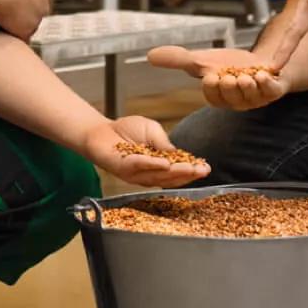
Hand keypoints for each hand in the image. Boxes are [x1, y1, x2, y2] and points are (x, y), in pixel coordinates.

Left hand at [81, 115, 210, 187]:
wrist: (102, 131)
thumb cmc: (127, 130)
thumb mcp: (152, 130)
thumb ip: (163, 142)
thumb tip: (177, 154)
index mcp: (158, 165)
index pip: (178, 170)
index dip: (192, 170)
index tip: (206, 168)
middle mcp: (149, 173)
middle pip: (170, 177)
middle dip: (187, 174)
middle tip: (201, 171)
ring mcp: (136, 174)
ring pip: (158, 175)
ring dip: (174, 172)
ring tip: (189, 169)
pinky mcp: (123, 169)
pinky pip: (139, 166)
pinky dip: (152, 164)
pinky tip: (164, 163)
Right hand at [148, 44, 289, 111]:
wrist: (260, 62)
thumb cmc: (229, 65)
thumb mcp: (202, 60)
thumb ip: (177, 59)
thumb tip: (149, 55)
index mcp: (220, 97)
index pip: (213, 97)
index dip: (212, 88)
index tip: (209, 75)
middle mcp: (238, 101)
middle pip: (232, 99)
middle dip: (230, 88)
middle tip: (229, 76)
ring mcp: (258, 97)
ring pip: (252, 96)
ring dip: (249, 86)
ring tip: (246, 76)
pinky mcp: (275, 89)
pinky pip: (273, 91)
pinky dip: (269, 83)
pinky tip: (265, 73)